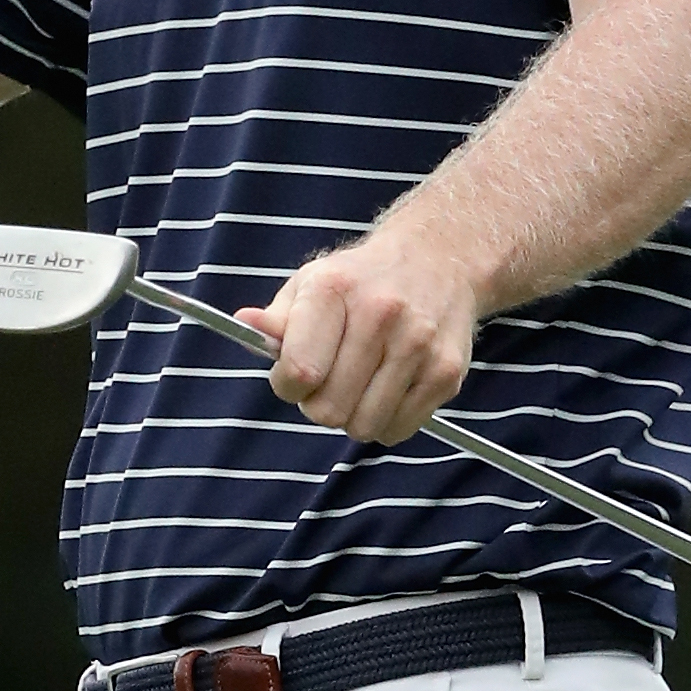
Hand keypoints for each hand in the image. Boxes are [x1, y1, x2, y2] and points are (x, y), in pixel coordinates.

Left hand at [241, 232, 480, 445]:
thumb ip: (276, 318)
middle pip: (329, 408)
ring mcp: (417, 344)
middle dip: (318, 404)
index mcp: (334, 289)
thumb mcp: (311, 284)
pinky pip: (398, 430)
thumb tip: (244, 326)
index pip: (299, 370)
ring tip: (358, 384)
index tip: (292, 376)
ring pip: (364, 426)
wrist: (438, 260)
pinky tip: (386, 389)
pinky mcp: (446, 372)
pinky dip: (385, 421)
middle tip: (327, 381)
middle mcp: (380, 313)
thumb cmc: (360, 280)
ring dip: (352, 416)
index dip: (287, 386)